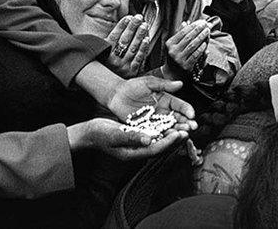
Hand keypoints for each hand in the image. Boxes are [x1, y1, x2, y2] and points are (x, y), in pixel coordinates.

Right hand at [68, 117, 185, 159]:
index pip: (155, 149)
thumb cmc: (99, 134)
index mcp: (132, 153)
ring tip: (182, 126)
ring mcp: (135, 144)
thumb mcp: (114, 134)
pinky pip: (151, 135)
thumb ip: (131, 137)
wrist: (89, 132)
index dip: (168, 142)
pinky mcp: (135, 137)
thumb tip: (149, 139)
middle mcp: (136, 150)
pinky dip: (160, 130)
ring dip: (169, 134)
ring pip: (157, 140)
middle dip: (173, 139)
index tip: (180, 134)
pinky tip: (167, 124)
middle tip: (187, 130)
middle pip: (159, 146)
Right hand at [105, 15, 149, 77]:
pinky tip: (146, 40)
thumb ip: (110, 41)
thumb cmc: (106, 64)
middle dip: (132, 27)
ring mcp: (123, 66)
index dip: (122, 26)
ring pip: (132, 48)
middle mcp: (113, 60)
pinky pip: (138, 58)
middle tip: (139, 18)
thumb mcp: (103, 52)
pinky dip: (143, 48)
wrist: (109, 86)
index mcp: (105, 53)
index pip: (114, 36)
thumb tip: (121, 25)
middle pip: (124, 40)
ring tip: (144, 26)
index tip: (128, 17)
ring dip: (139, 35)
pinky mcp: (131, 71)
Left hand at [108, 76, 196, 131]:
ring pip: (170, 128)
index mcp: (167, 100)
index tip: (192, 114)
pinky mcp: (147, 129)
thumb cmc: (132, 86)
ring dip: (177, 132)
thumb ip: (164, 85)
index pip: (181, 106)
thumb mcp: (148, 83)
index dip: (187, 110)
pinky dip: (163, 137)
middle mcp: (163, 112)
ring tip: (183, 134)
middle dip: (187, 123)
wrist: (115, 95)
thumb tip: (180, 84)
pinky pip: (157, 134)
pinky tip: (168, 139)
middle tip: (192, 127)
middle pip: (178, 119)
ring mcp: (156, 122)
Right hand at [166, 20, 209, 73]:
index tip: (199, 22)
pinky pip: (195, 55)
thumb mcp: (174, 44)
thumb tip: (186, 23)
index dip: (192, 26)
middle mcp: (173, 51)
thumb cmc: (175, 56)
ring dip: (201, 37)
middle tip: (205, 25)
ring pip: (192, 46)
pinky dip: (201, 49)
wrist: (172, 73)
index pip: (182, 32)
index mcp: (169, 44)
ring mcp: (179, 59)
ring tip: (207, 32)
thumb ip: (179, 34)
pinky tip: (205, 44)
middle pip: (188, 38)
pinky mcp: (186, 66)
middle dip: (198, 30)